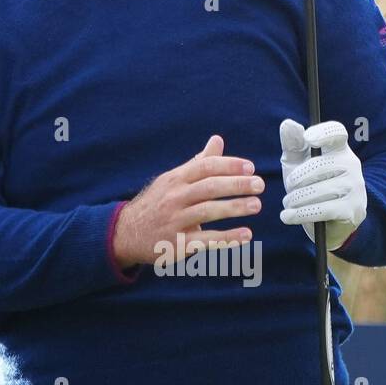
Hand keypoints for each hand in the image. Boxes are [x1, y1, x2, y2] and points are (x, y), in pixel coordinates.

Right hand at [113, 135, 263, 267]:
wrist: (126, 232)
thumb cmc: (157, 203)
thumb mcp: (173, 180)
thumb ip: (198, 162)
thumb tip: (217, 140)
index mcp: (175, 179)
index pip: (204, 167)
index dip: (228, 165)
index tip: (250, 167)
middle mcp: (174, 198)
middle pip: (208, 187)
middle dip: (236, 185)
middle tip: (259, 185)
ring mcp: (175, 221)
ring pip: (208, 211)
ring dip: (234, 208)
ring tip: (257, 205)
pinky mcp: (177, 244)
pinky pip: (205, 240)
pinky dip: (227, 238)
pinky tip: (246, 235)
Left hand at [279, 119, 366, 250]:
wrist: (326, 221)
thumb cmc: (309, 185)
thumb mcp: (297, 163)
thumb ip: (292, 144)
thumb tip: (288, 123)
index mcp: (339, 149)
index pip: (337, 133)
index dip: (324, 132)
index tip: (308, 138)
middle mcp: (352, 165)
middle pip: (320, 165)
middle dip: (297, 178)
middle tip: (289, 187)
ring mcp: (355, 188)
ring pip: (319, 189)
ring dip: (296, 198)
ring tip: (288, 203)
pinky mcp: (353, 210)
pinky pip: (322, 209)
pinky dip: (300, 214)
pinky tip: (287, 216)